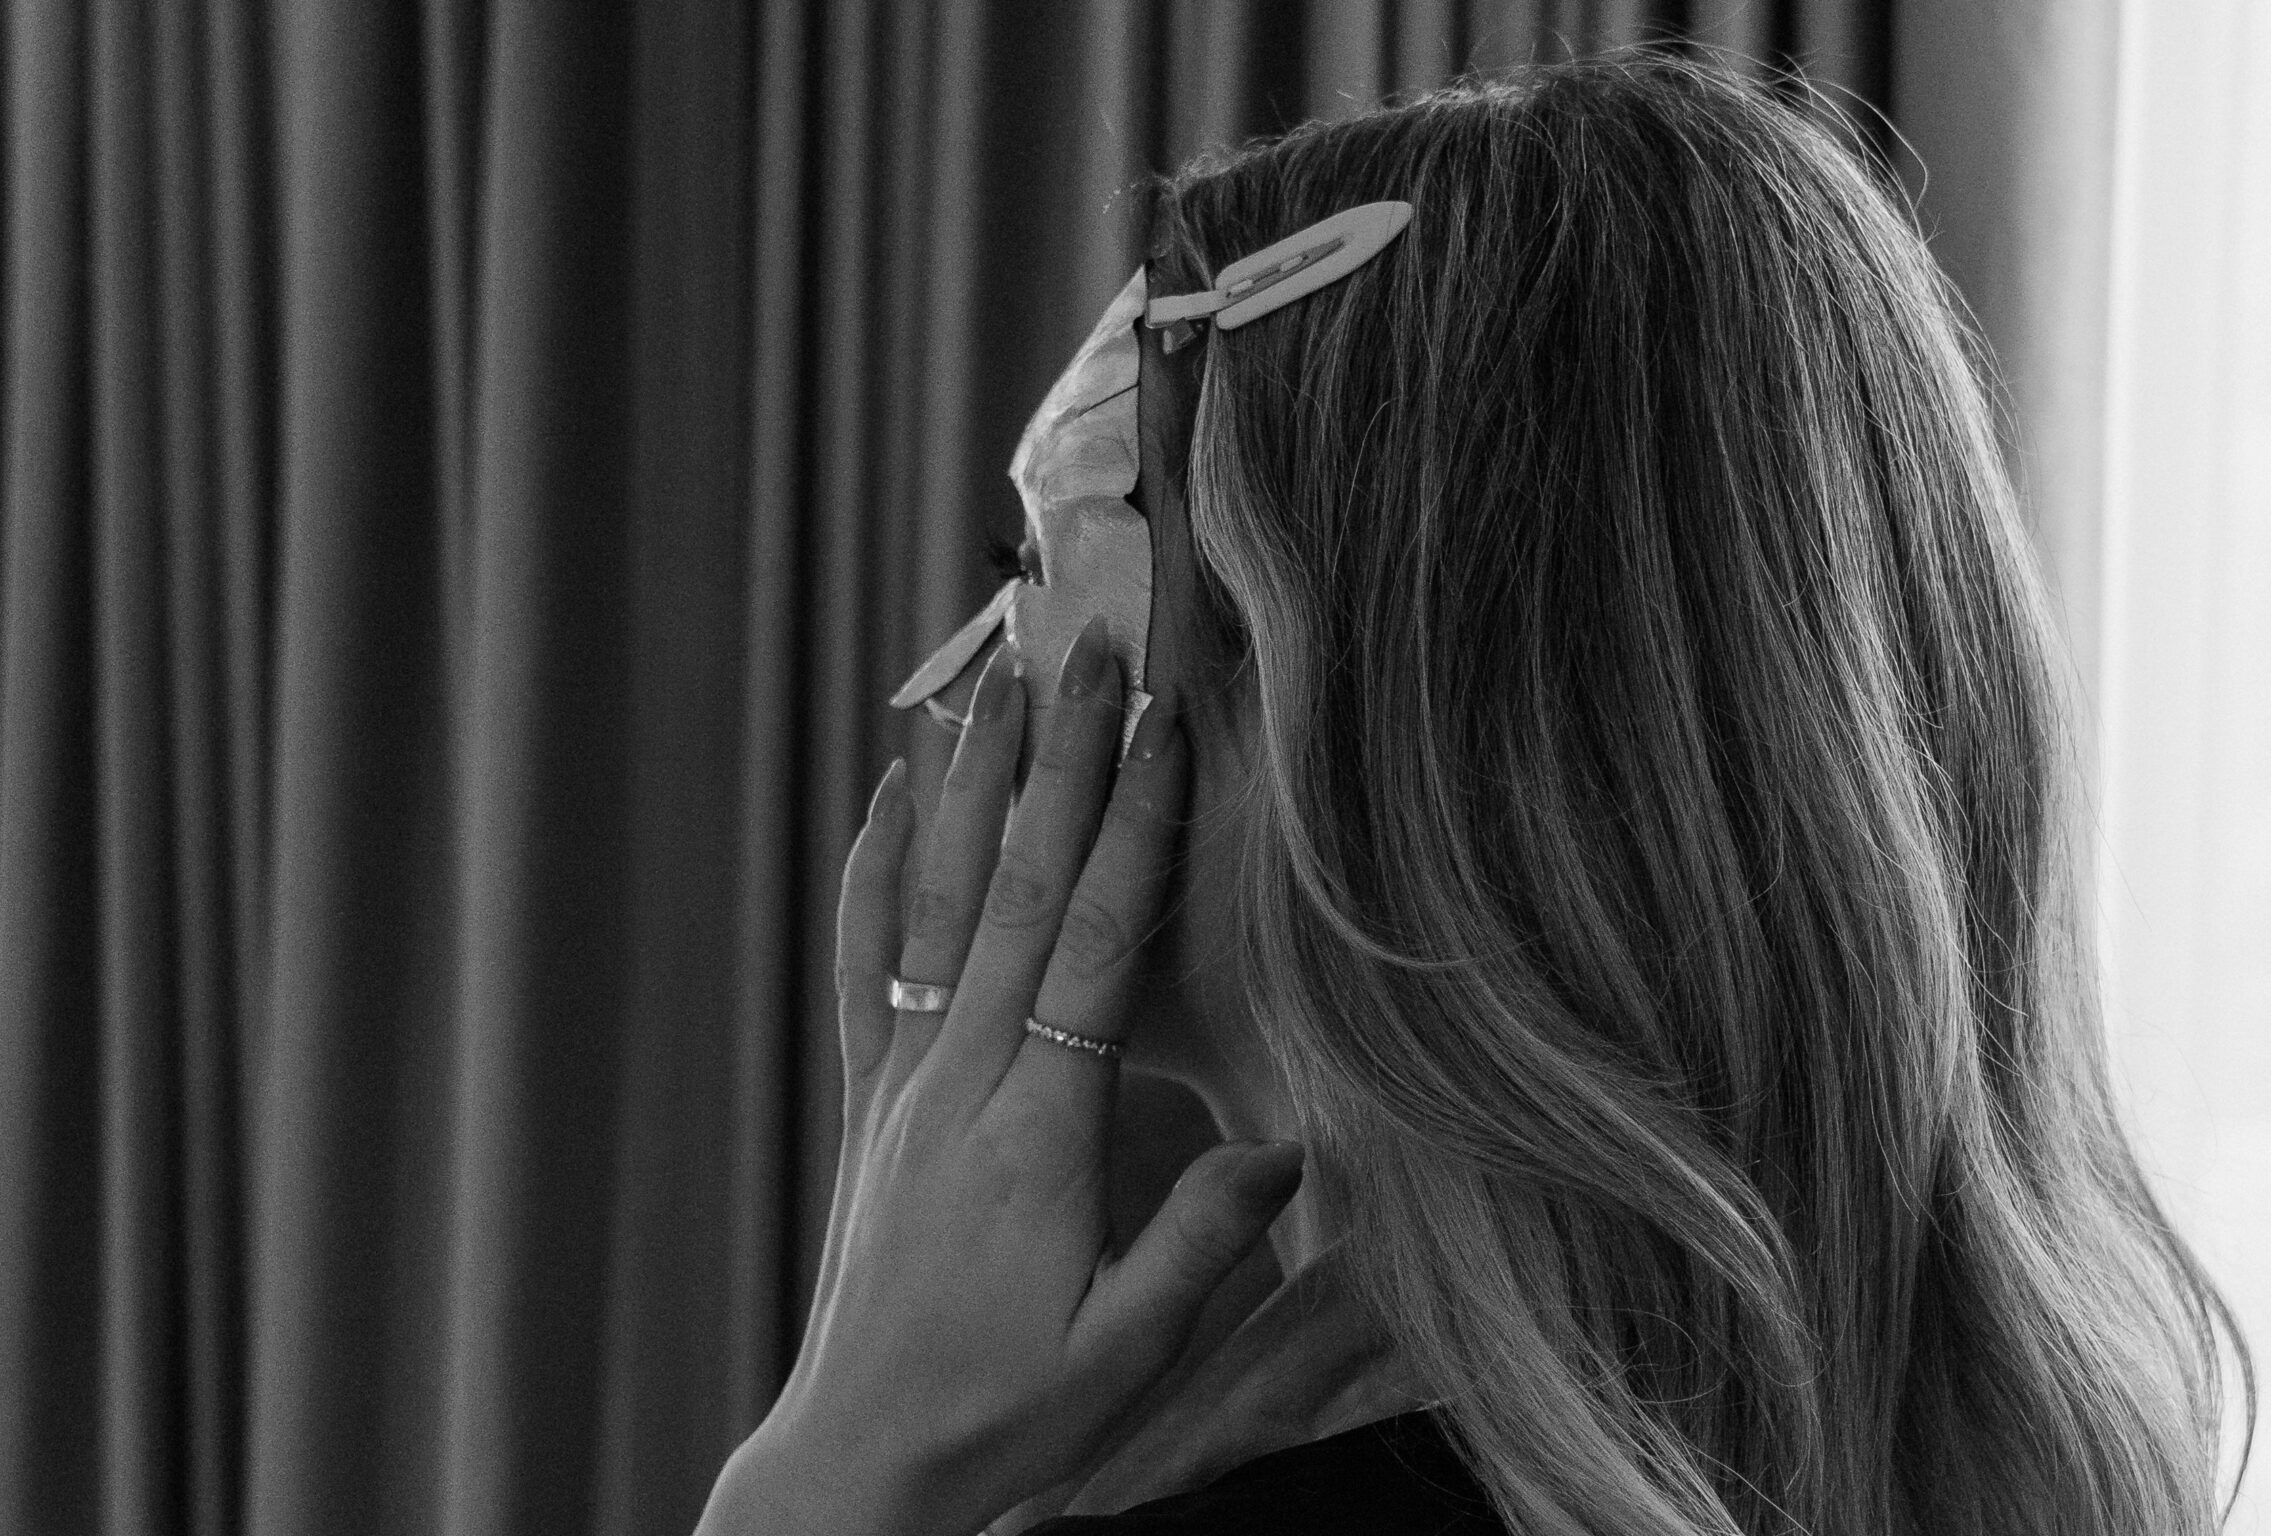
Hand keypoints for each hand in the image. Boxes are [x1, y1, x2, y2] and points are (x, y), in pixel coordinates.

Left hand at [697, 616, 1308, 1535]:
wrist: (862, 1460)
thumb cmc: (1005, 1412)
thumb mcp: (1126, 1349)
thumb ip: (1201, 1244)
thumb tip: (1289, 1147)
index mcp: (1037, 1129)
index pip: (1096, 944)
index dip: (1135, 827)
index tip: (1164, 726)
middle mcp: (959, 1080)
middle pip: (1017, 888)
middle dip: (1059, 759)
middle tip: (1086, 650)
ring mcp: (903, 1081)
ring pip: (938, 901)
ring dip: (970, 781)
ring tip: (994, 676)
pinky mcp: (870, 1099)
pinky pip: (867, 960)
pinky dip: (873, 869)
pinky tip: (886, 796)